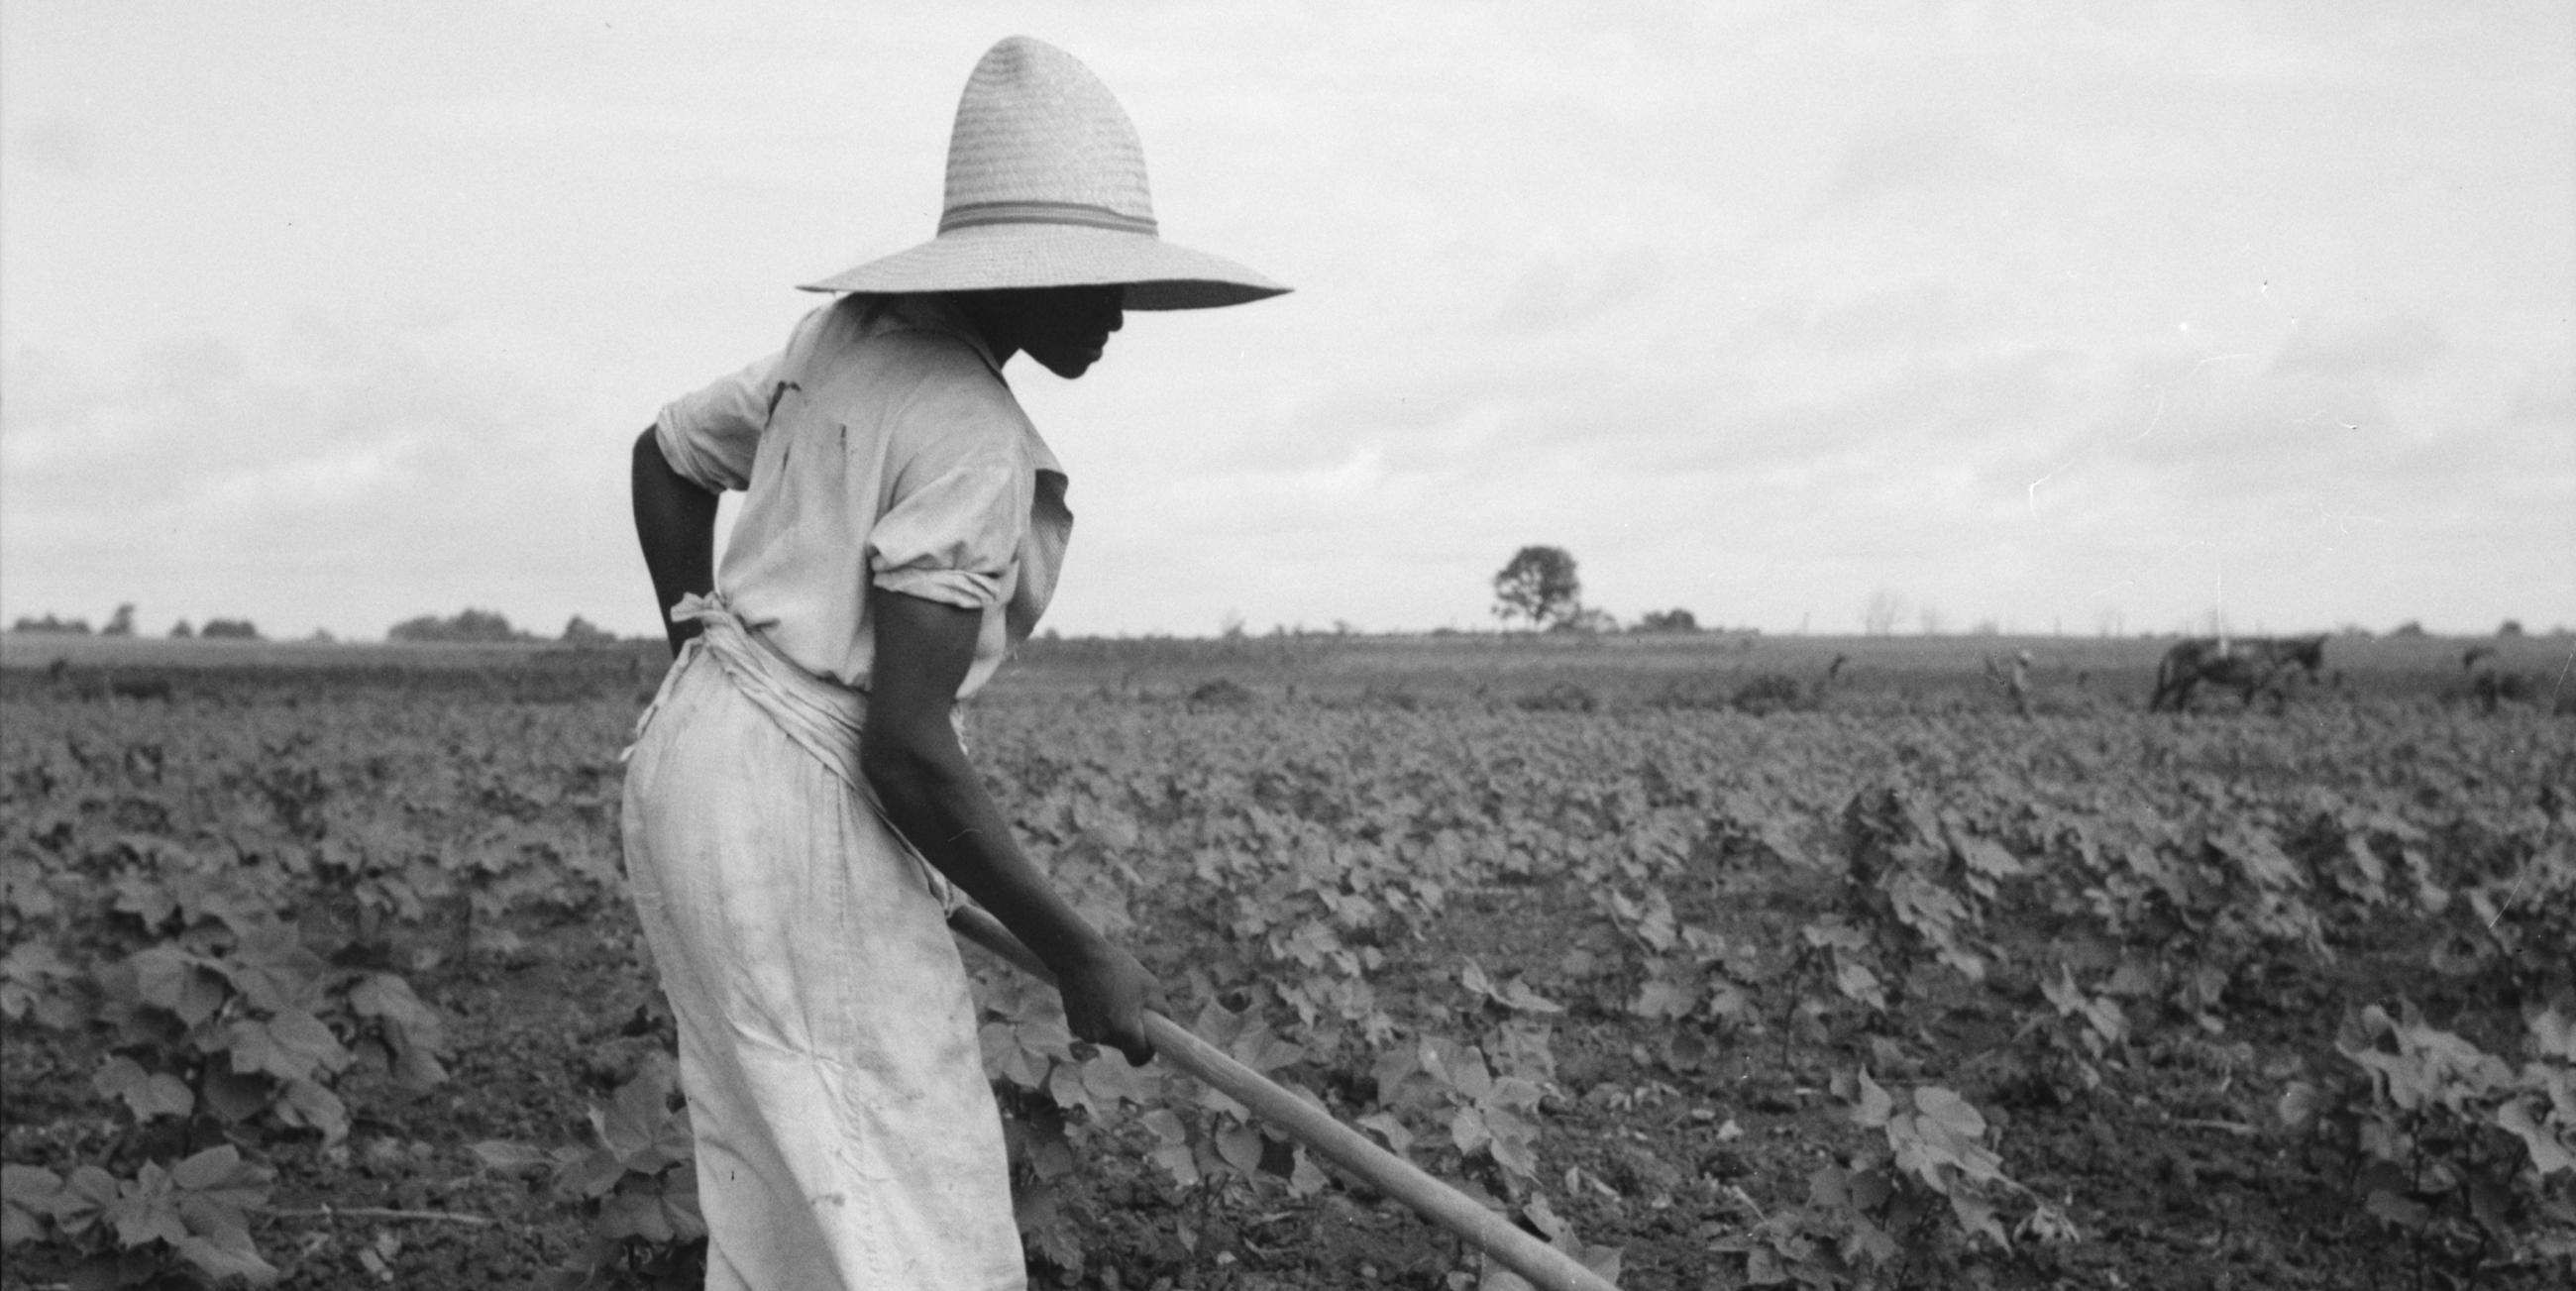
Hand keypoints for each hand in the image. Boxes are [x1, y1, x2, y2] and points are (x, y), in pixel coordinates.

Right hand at [1056, 943, 1167, 1066]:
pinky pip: (1094, 1029)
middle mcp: (1102, 1036)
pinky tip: (1097, 998)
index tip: (1149, 1038)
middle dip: (1130, 1033)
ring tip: (1112, 997)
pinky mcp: (1073, 1025)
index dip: (1147, 1051)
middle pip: (1123, 1046)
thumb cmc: (1119, 968)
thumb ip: (1162, 1012)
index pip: (1138, 1058)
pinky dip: (1098, 1019)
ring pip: (1108, 1038)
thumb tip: (1165, 1028)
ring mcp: (1084, 1032)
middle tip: (1131, 1007)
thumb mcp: (1150, 986)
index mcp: (1123, 1029)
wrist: (1080, 955)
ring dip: (1113, 1025)